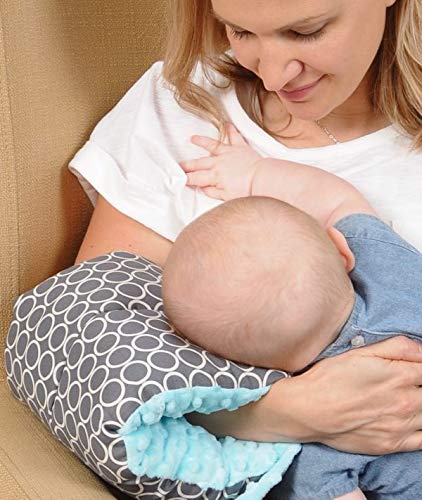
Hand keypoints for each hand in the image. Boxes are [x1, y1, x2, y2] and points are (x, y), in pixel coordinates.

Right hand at [179, 122, 263, 200]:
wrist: (263, 179)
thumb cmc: (247, 190)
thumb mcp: (226, 197)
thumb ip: (212, 191)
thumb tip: (202, 188)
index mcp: (215, 176)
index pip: (196, 178)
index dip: (186, 179)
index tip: (179, 179)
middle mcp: (219, 163)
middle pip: (199, 163)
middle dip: (187, 165)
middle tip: (178, 165)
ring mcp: (229, 153)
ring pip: (212, 146)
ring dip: (202, 142)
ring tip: (193, 138)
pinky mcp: (240, 148)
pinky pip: (234, 137)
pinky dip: (230, 130)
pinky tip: (227, 124)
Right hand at [276, 336, 421, 453]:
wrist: (309, 410)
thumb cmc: (330, 377)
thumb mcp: (361, 352)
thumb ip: (398, 347)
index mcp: (401, 375)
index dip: (420, 368)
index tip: (413, 370)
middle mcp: (407, 401)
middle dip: (420, 386)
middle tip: (403, 385)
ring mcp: (401, 426)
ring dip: (420, 405)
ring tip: (402, 400)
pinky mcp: (393, 445)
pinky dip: (421, 429)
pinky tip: (411, 420)